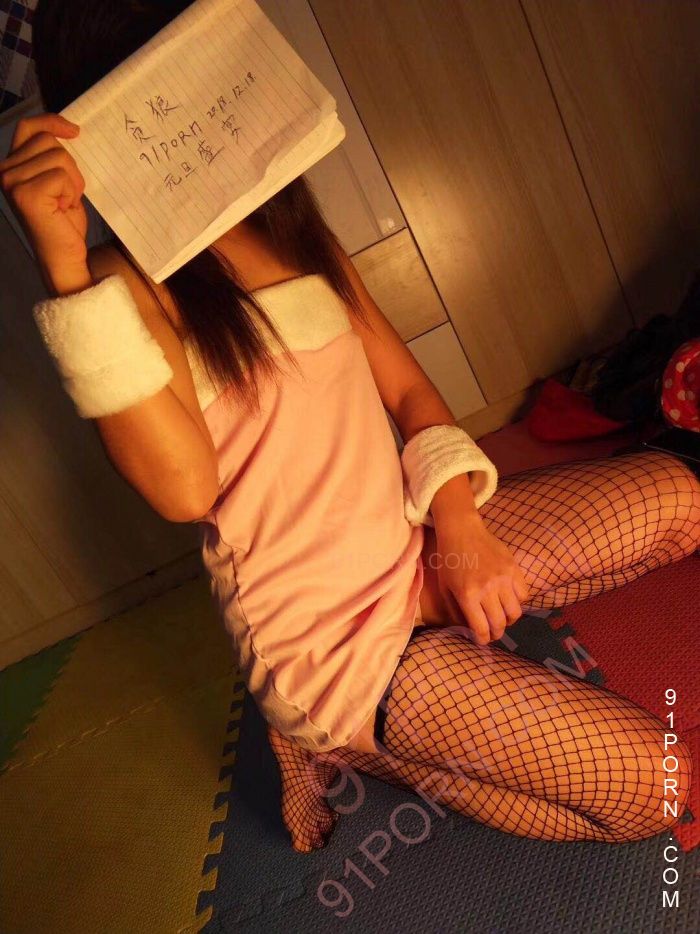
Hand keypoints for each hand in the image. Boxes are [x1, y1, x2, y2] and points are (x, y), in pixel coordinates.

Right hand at [0, 112, 89, 294]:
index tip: (74, 131)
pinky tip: (63, 208)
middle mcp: (5, 171)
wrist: (65, 256)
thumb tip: (68, 130)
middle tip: (67, 194)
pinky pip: (62, 175)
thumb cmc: (63, 222)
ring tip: (65, 202)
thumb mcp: (59, 182)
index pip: (28, 128)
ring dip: (72, 180)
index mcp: (12, 165)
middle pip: (49, 141)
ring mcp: (12, 181)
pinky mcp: (25, 193)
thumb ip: (53, 158)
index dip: (52, 122)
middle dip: (69, 166)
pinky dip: (71, 191)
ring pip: (59, 157)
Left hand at [434, 513, 530, 644]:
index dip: (483, 639)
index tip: (483, 640)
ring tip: (502, 616)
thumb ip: (456, 611)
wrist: (462, 531)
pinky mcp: (514, 568)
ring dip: (509, 619)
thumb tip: (468, 630)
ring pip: (515, 612)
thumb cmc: (449, 560)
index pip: (482, 628)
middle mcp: (488, 589)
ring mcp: (503, 578)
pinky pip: (523, 594)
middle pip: (500, 623)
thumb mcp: (444, 588)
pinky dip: (518, 601)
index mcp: (468, 595)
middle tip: (494, 633)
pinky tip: (509, 598)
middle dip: (497, 633)